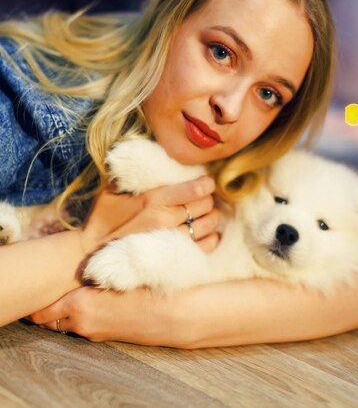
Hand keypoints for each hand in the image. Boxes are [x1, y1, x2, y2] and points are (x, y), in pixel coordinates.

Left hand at [29, 286, 178, 344]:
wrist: (172, 315)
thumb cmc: (148, 288)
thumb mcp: (116, 272)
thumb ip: (92, 271)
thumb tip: (78, 264)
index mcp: (79, 306)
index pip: (42, 310)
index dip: (39, 297)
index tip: (40, 283)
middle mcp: (81, 324)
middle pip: (49, 320)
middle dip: (48, 305)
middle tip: (52, 286)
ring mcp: (93, 334)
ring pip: (66, 323)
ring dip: (65, 310)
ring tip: (74, 290)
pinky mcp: (105, 337)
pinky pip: (83, 326)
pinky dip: (81, 315)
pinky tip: (95, 299)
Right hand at [81, 176, 219, 254]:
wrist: (90, 254)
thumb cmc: (100, 220)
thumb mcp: (110, 191)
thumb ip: (128, 174)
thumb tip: (136, 155)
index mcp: (154, 199)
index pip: (195, 188)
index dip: (206, 183)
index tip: (206, 182)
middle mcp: (166, 219)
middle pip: (204, 205)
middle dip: (208, 199)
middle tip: (204, 198)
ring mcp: (171, 241)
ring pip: (207, 225)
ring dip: (211, 217)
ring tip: (207, 214)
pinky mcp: (172, 258)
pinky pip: (204, 247)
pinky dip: (211, 239)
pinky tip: (208, 234)